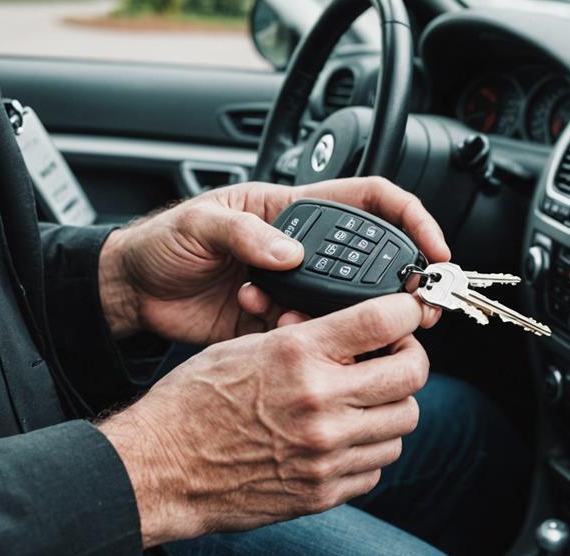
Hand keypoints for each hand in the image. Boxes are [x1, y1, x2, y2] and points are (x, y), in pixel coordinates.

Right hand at [97, 293, 436, 547]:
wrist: (158, 467)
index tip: (407, 315)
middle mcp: (318, 401)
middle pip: (412, 375)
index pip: (384, 320)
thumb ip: (308, 338)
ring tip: (361, 403)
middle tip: (394, 358)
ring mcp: (325, 451)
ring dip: (389, 409)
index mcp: (297, 354)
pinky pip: (377, 465)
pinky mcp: (322, 490)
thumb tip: (359, 333)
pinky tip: (341, 439)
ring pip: (403, 423)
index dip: (407, 312)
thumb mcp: (247, 346)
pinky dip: (368, 450)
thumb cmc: (194, 400)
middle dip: (410, 360)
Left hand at [98, 177, 450, 342]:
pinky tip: (268, 327)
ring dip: (352, 321)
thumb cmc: (163, 243)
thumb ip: (243, 232)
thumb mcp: (199, 224)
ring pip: (349, 305)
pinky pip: (313, 336)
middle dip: (402, 283)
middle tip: (417, 310)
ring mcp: (296, 290)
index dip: (412, 218)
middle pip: (374, 260)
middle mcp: (305, 250)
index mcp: (295, 210)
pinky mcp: (280, 326)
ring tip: (324, 326)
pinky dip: (306, 340)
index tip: (435, 249)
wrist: (134, 293)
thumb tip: (289, 252)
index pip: (371, 200)